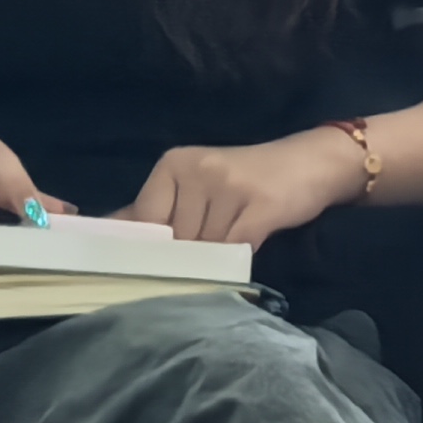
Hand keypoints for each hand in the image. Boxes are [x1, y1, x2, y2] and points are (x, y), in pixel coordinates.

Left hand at [123, 131, 364, 247]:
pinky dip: (239, 257)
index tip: (162, 259)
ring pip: (206, 247)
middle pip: (177, 238)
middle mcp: (196, 170)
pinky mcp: (260, 206)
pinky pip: (236, 248)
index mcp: (173, 164)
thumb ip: (157, 208)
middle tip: (212, 243)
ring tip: (233, 238)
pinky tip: (246, 247)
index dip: (154, 246)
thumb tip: (111, 231)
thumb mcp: (196, 185)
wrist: (311, 164)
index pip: (146, 220)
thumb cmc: (245, 180)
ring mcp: (228, 186)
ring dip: (218, 256)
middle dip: (191, 253)